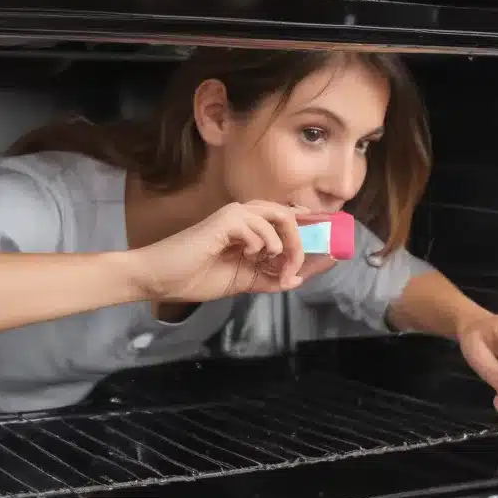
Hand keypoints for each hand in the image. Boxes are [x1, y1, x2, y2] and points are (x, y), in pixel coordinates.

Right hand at [129, 201, 333, 304]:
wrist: (162, 279)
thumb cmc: (196, 276)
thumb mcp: (243, 282)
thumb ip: (270, 279)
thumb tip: (298, 278)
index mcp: (251, 231)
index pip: (290, 225)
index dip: (315, 234)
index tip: (335, 251)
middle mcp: (246, 217)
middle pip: (292, 217)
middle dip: (305, 244)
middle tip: (299, 270)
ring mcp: (235, 216)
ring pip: (281, 218)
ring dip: (287, 248)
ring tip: (279, 271)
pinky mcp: (225, 220)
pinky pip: (260, 228)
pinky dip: (262, 246)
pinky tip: (247, 257)